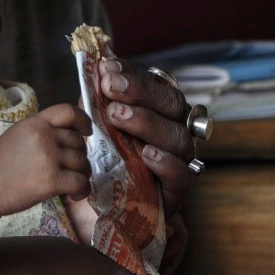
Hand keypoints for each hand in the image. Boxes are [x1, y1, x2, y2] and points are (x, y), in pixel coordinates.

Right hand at [0, 104, 91, 215]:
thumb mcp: (17, 135)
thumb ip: (41, 131)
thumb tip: (70, 137)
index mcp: (35, 123)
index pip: (67, 111)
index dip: (83, 120)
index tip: (87, 132)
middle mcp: (44, 136)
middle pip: (78, 141)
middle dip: (80, 156)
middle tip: (71, 168)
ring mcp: (48, 157)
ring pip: (82, 162)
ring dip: (82, 174)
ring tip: (72, 183)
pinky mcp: (51, 180)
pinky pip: (80, 182)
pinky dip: (82, 190)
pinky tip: (74, 195)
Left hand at [98, 60, 197, 218]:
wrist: (108, 210)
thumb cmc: (106, 161)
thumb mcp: (96, 128)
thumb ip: (97, 101)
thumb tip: (94, 65)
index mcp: (159, 110)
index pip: (154, 84)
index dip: (132, 74)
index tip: (107, 69)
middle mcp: (175, 128)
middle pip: (170, 103)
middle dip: (139, 92)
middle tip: (110, 87)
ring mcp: (180, 158)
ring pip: (176, 135)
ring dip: (147, 122)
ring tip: (118, 116)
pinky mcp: (178, 189)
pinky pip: (181, 173)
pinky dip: (165, 162)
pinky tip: (146, 154)